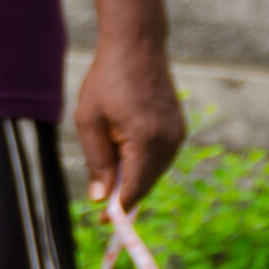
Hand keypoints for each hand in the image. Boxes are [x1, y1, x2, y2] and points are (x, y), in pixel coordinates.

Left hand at [75, 36, 185, 210]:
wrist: (136, 46)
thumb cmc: (106, 80)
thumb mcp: (90, 120)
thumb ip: (97, 160)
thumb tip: (101, 198)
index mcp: (146, 139)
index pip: (135, 187)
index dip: (120, 208)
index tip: (105, 222)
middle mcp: (169, 141)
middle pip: (147, 182)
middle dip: (126, 193)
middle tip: (103, 201)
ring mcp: (178, 134)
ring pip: (154, 170)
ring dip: (134, 175)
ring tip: (109, 159)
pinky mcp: (179, 128)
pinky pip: (160, 156)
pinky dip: (143, 160)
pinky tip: (125, 149)